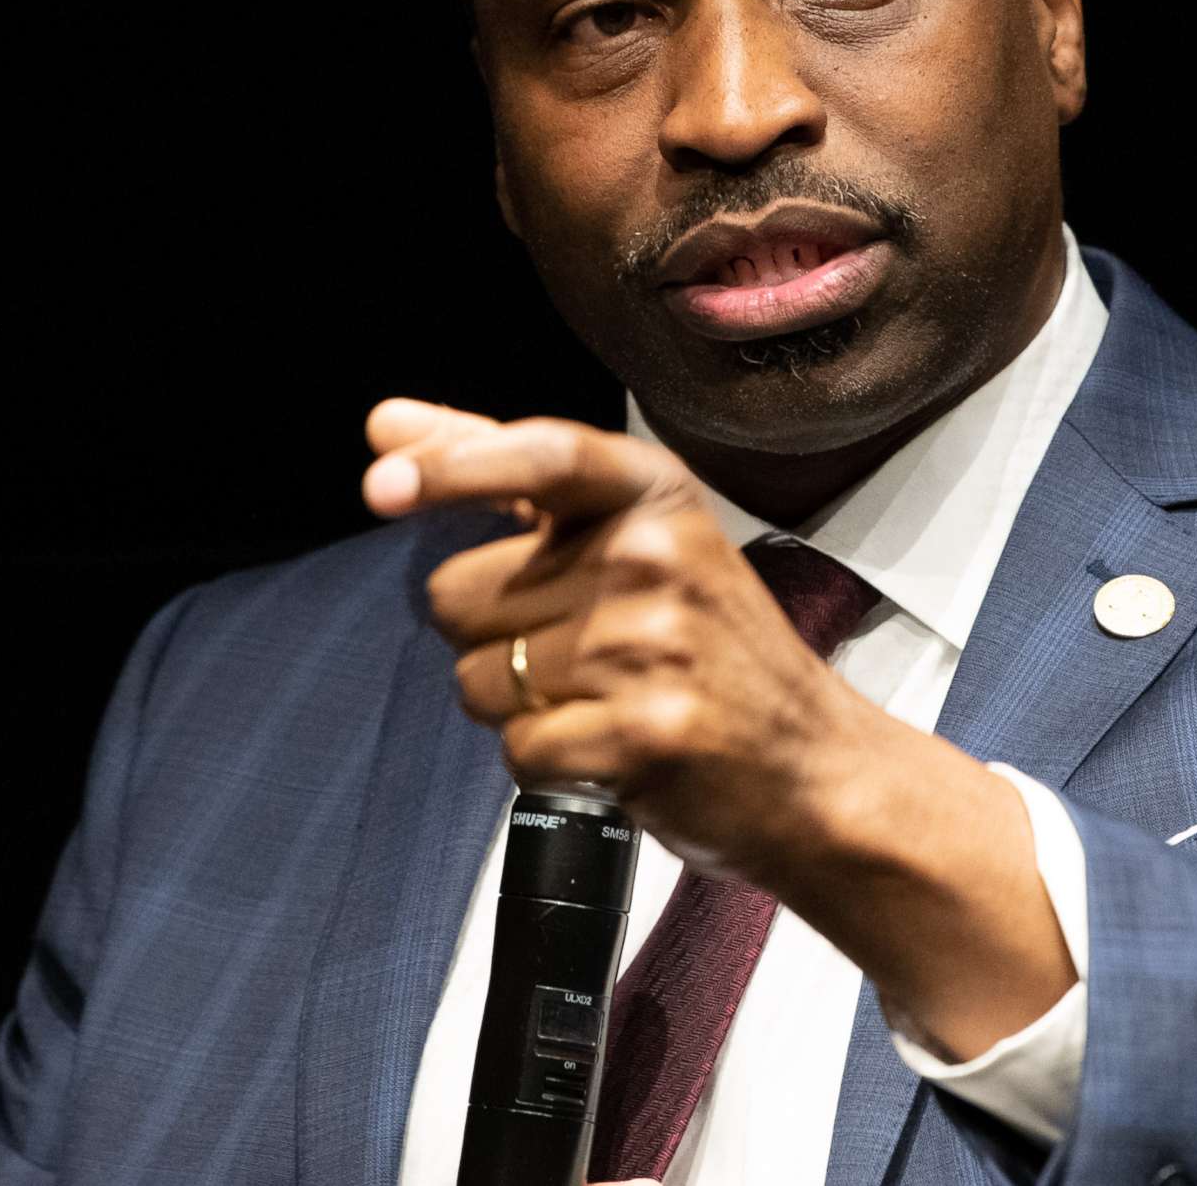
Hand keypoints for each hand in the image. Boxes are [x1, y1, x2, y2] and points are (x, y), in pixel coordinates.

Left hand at [362, 398, 883, 882]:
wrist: (815, 770)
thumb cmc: (712, 649)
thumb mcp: (638, 538)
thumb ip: (507, 475)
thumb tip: (386, 426)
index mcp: (654, 495)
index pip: (540, 456)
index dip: (453, 465)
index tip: (382, 480)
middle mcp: (654, 556)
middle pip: (459, 593)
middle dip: (491, 634)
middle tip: (581, 653)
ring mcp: (650, 646)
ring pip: (479, 679)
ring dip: (521, 704)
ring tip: (604, 700)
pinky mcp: (642, 734)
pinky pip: (520, 747)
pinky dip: (549, 762)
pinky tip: (611, 750)